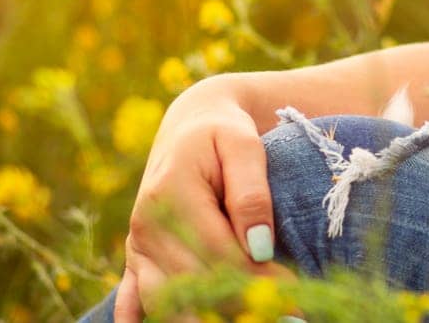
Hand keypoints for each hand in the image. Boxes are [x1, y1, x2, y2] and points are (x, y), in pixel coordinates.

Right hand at [113, 76, 294, 321]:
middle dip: (238, 304)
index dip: (256, 277)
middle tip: (286, 316)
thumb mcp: (243, 145)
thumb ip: (251, 193)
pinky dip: (150, 320)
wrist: (190, 125)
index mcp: (170, 194)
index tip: (294, 292)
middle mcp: (146, 226)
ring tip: (248, 320)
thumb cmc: (224, 132)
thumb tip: (260, 246)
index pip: (217, 251)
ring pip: (166, 298)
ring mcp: (138, 246)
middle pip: (193, 281)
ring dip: (201, 317)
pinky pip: (134, 300)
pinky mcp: (137, 259)